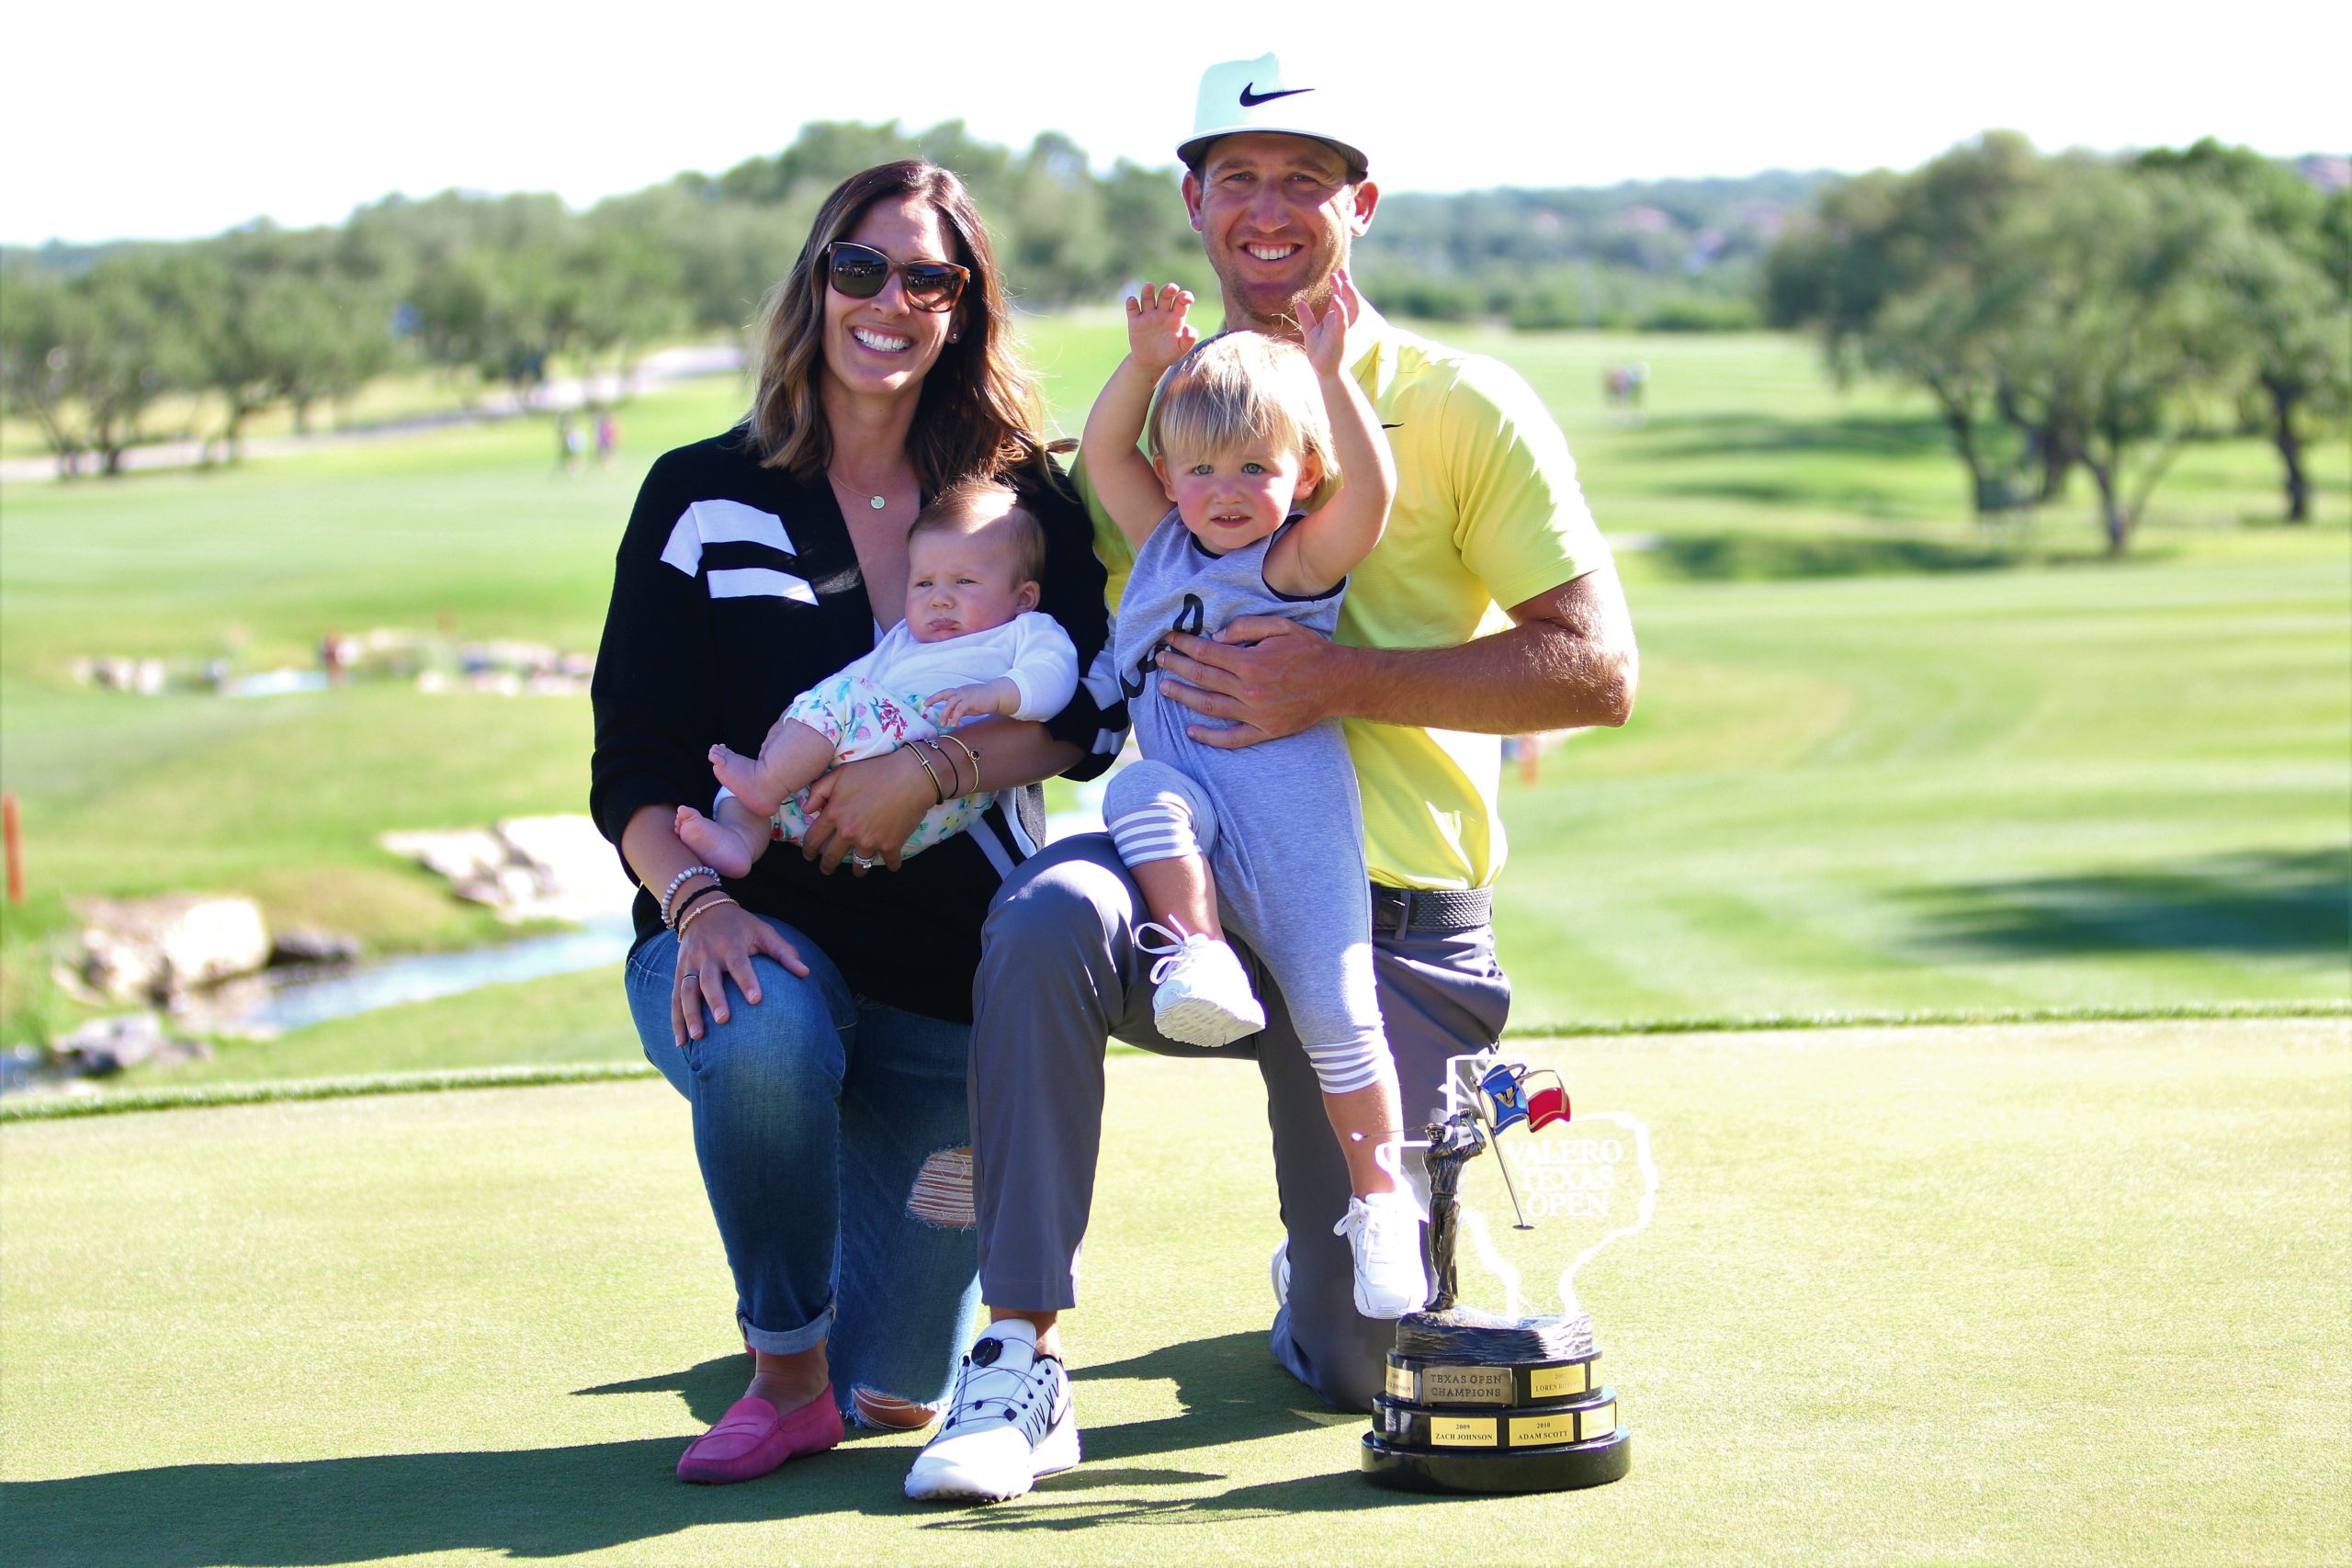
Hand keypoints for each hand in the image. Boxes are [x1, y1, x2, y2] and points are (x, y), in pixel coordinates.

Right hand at [672, 901, 807, 1045]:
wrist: (702, 909)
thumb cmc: (741, 926)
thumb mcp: (763, 931)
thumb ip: (784, 952)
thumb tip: (805, 973)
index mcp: (730, 944)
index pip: (738, 964)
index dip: (747, 981)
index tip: (757, 1000)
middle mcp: (706, 955)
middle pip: (708, 979)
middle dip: (715, 999)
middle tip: (724, 1020)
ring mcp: (689, 964)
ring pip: (686, 991)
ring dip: (690, 1014)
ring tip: (698, 1037)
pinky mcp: (678, 973)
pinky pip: (675, 998)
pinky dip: (676, 1020)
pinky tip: (680, 1042)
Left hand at [797, 747, 931, 873]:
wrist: (910, 776)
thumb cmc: (874, 771)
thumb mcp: (841, 774)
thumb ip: (819, 791)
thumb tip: (806, 810)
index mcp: (834, 814)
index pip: (813, 838)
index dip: (808, 850)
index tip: (809, 856)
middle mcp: (849, 832)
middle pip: (831, 857)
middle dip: (826, 866)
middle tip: (826, 869)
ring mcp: (870, 841)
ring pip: (858, 865)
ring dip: (857, 870)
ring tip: (858, 870)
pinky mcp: (891, 845)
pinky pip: (888, 863)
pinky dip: (890, 865)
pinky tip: (890, 863)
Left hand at [927, 680, 1008, 728]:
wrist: (998, 695)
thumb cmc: (985, 700)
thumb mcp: (970, 704)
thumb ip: (961, 709)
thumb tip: (952, 716)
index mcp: (960, 692)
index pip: (945, 693)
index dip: (934, 697)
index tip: (926, 703)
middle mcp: (961, 691)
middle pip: (944, 694)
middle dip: (934, 699)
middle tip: (927, 707)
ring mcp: (966, 695)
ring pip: (950, 703)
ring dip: (945, 714)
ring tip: (943, 724)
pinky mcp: (971, 701)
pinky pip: (960, 709)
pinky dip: (955, 717)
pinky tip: (954, 724)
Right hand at [1126, 282, 1198, 376]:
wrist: (1151, 363)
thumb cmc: (1169, 354)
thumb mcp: (1181, 349)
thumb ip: (1189, 339)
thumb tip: (1188, 328)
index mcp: (1176, 316)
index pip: (1181, 301)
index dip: (1185, 296)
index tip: (1186, 298)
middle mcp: (1162, 312)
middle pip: (1165, 295)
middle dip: (1168, 290)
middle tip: (1171, 289)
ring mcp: (1148, 315)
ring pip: (1148, 298)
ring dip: (1148, 291)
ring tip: (1150, 286)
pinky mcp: (1135, 321)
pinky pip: (1132, 309)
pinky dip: (1131, 303)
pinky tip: (1132, 301)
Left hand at [1155, 615, 1345, 747]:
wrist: (1338, 682)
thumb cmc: (1310, 651)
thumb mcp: (1281, 626)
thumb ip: (1246, 627)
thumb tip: (1216, 639)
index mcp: (1251, 662)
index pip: (1206, 653)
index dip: (1183, 645)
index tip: (1168, 640)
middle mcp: (1249, 689)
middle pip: (1202, 678)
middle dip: (1176, 667)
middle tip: (1159, 661)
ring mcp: (1255, 713)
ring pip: (1209, 706)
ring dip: (1184, 697)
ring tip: (1165, 689)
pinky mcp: (1264, 731)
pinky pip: (1231, 738)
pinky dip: (1209, 737)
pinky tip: (1191, 731)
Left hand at [1296, 269, 1361, 378]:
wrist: (1323, 369)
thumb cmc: (1319, 351)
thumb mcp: (1310, 330)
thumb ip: (1306, 316)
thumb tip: (1299, 301)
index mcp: (1334, 318)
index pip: (1338, 297)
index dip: (1337, 285)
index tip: (1334, 273)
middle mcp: (1340, 320)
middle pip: (1347, 298)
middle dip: (1345, 285)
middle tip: (1340, 271)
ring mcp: (1342, 327)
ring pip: (1350, 307)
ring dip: (1348, 294)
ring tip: (1344, 281)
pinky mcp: (1341, 335)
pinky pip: (1343, 320)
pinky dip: (1340, 309)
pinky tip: (1337, 299)